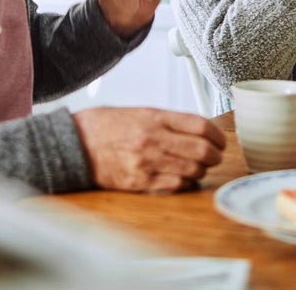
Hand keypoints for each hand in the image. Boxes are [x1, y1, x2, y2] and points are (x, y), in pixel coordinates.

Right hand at [73, 107, 225, 192]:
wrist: (75, 143)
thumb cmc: (106, 126)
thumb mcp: (139, 112)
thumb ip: (167, 121)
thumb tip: (198, 130)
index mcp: (154, 117)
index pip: (200, 125)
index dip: (217, 135)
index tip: (220, 140)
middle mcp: (153, 139)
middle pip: (201, 149)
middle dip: (215, 155)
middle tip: (216, 156)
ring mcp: (146, 162)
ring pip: (192, 170)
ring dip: (202, 170)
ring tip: (200, 167)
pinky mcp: (139, 181)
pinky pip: (174, 185)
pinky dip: (185, 183)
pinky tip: (184, 178)